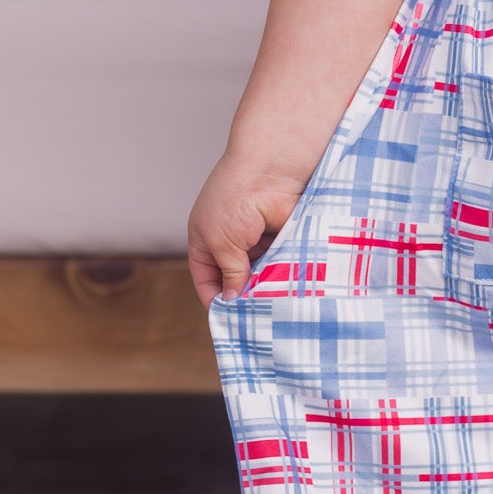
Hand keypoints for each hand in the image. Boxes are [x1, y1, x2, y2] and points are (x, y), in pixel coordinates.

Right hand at [187, 157, 307, 308]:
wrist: (271, 170)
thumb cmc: (233, 200)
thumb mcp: (221, 242)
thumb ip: (230, 273)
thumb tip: (233, 301)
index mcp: (206, 239)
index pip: (206, 278)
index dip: (214, 298)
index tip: (227, 320)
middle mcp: (231, 241)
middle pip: (235, 279)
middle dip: (242, 297)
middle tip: (253, 323)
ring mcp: (258, 240)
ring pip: (260, 275)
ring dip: (264, 289)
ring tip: (272, 309)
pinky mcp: (282, 239)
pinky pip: (281, 265)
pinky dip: (282, 277)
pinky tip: (287, 292)